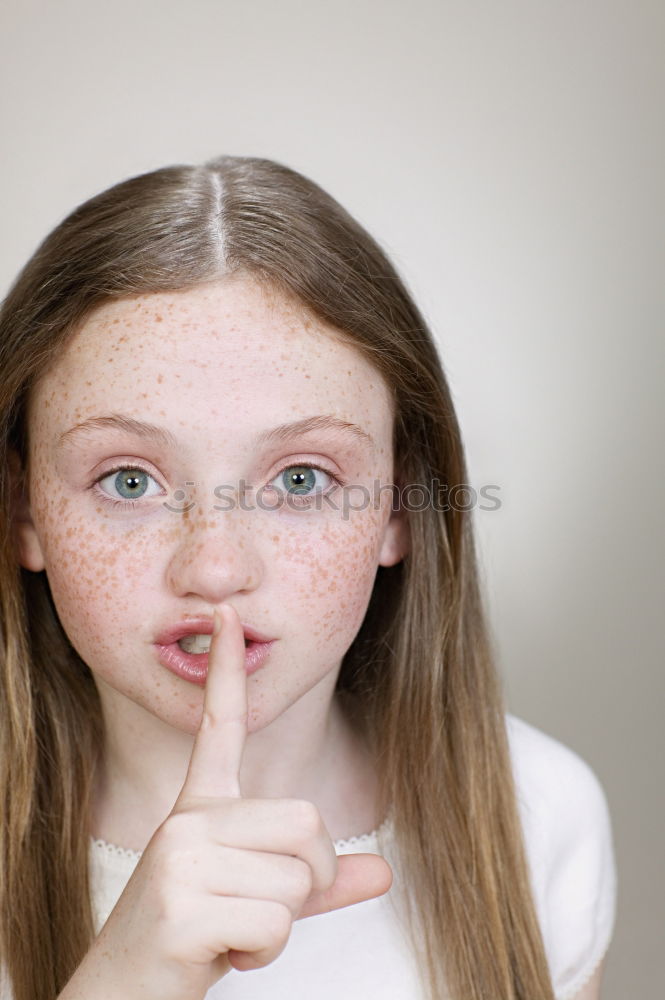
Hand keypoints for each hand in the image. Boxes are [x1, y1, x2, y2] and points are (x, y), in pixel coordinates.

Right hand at [60, 604, 392, 999]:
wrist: (121, 994)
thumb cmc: (193, 938)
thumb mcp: (259, 899)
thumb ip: (318, 882)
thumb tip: (385, 872)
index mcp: (201, 806)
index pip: (221, 725)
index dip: (228, 669)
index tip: (228, 613)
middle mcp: (188, 820)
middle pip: (306, 820)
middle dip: (310, 875)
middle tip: (265, 907)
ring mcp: (180, 858)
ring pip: (296, 877)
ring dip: (281, 922)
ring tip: (231, 932)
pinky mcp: (179, 907)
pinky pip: (274, 922)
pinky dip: (263, 951)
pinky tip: (220, 954)